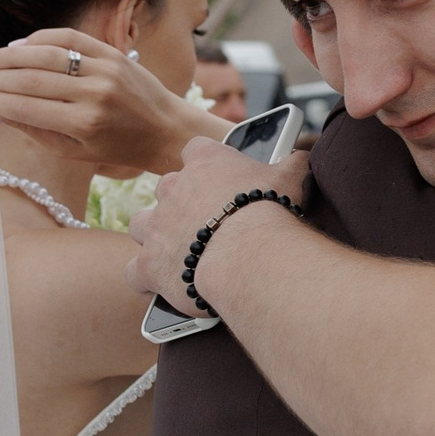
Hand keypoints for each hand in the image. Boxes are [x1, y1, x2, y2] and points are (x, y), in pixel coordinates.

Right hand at [0, 27, 226, 174]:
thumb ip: (33, 130)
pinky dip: (40, 39)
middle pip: (31, 79)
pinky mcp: (113, 52)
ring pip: (47, 54)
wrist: (166, 129)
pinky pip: (70, 38)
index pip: (26, 108)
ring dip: (10, 56)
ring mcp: (106, 69)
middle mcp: (95, 93)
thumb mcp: (74, 151)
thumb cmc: (117, 147)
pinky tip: (18, 47)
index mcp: (84, 124)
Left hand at [123, 137, 309, 311]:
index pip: (196, 150)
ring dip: (155, 236)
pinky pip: (134, 271)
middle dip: (181, 204)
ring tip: (177, 251)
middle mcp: (173, 189)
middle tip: (206, 222)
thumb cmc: (270, 211)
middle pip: (166, 188)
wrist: (249, 253)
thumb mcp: (292, 177)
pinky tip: (161, 285)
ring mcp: (156, 227)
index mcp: (205, 162)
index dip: (205, 163)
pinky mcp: (149, 264)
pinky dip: (145, 279)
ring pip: (140, 224)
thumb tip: (300, 159)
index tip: (218, 177)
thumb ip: (292, 163)